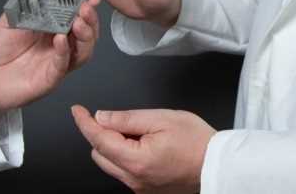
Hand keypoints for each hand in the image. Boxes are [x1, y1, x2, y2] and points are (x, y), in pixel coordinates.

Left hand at [0, 0, 98, 116]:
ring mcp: (57, 61)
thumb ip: (19, 3)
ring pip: (83, 51)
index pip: (75, 15)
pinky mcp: (51, 77)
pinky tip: (61, 39)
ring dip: (85, 35)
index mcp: (52, 29)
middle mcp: (59, 45)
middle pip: (86, 33)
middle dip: (90, 19)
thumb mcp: (7, 22)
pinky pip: (63, 64)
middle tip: (86, 8)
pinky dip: (64, 51)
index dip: (84, 5)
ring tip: (78, 22)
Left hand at [71, 104, 212, 193]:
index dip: (85, 123)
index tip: (77, 111)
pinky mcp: (146, 190)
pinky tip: (148, 148)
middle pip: (100, 154)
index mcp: (135, 160)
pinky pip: (125, 172)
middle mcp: (133, 179)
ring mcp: (139, 187)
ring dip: (115, 147)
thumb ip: (127, 118)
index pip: (98, 139)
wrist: (218, 165)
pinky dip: (128, 158)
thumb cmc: (197, 141)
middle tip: (128, 122)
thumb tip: (102, 117)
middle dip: (104, 135)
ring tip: (143, 136)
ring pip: (111, 164)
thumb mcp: (162, 118)